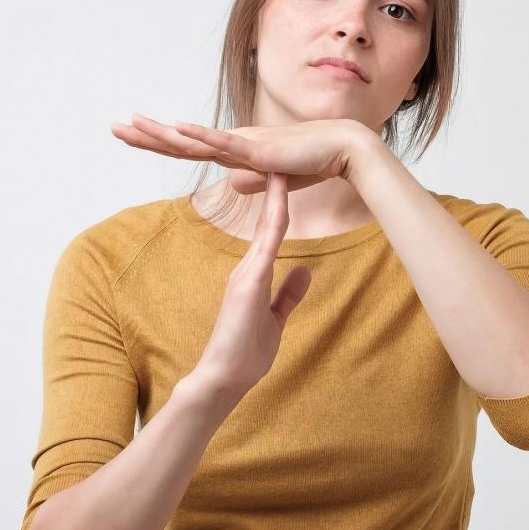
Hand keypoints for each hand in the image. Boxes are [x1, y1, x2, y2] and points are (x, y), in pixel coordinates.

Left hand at [111, 114, 370, 193]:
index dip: (160, 143)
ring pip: (194, 139)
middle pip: (182, 140)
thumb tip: (234, 182)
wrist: (341, 151)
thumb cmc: (313, 162)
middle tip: (114, 127)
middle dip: (147, 135)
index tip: (133, 137)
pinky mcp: (258, 150)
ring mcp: (243, 144)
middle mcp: (233, 142)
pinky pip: (223, 142)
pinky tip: (178, 128)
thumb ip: (254, 179)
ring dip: (162, 132)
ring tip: (132, 123)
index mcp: (235, 151)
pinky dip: (199, 135)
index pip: (189, 148)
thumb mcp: (274, 179)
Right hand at [190, 171, 311, 410]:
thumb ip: (288, 293)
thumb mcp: (275, 319)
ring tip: (284, 157)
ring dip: (276, 190)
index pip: (273, 228)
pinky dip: (274, 215)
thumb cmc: (245, 354)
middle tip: (287, 150)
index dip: (283, 200)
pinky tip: (282, 194)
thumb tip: (306, 271)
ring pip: (267, 222)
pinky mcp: (247, 282)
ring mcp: (247, 272)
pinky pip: (265, 242)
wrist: (222, 379)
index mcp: (255, 273)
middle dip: (277, 184)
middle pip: (269, 216)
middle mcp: (249, 266)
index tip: (294, 173)